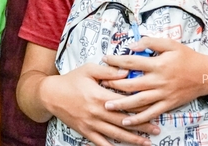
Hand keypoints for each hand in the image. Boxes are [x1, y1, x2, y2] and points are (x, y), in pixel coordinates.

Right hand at [42, 63, 159, 145]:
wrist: (51, 95)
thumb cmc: (71, 80)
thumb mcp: (89, 69)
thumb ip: (108, 71)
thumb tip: (127, 71)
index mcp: (100, 95)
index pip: (125, 102)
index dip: (140, 105)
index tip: (154, 106)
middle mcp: (97, 112)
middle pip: (124, 121)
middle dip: (142, 126)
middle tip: (157, 129)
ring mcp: (91, 124)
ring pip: (116, 134)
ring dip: (133, 139)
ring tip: (147, 142)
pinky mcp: (85, 131)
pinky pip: (101, 143)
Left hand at [100, 37, 207, 126]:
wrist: (207, 75)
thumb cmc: (187, 57)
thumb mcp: (170, 44)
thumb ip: (150, 42)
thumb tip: (132, 45)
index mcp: (157, 64)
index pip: (131, 62)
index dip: (116, 61)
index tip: (104, 59)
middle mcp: (158, 81)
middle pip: (131, 84)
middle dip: (114, 84)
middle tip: (100, 84)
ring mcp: (163, 94)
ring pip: (138, 101)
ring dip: (121, 104)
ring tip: (107, 106)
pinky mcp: (168, 104)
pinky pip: (151, 113)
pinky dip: (138, 119)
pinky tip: (126, 121)